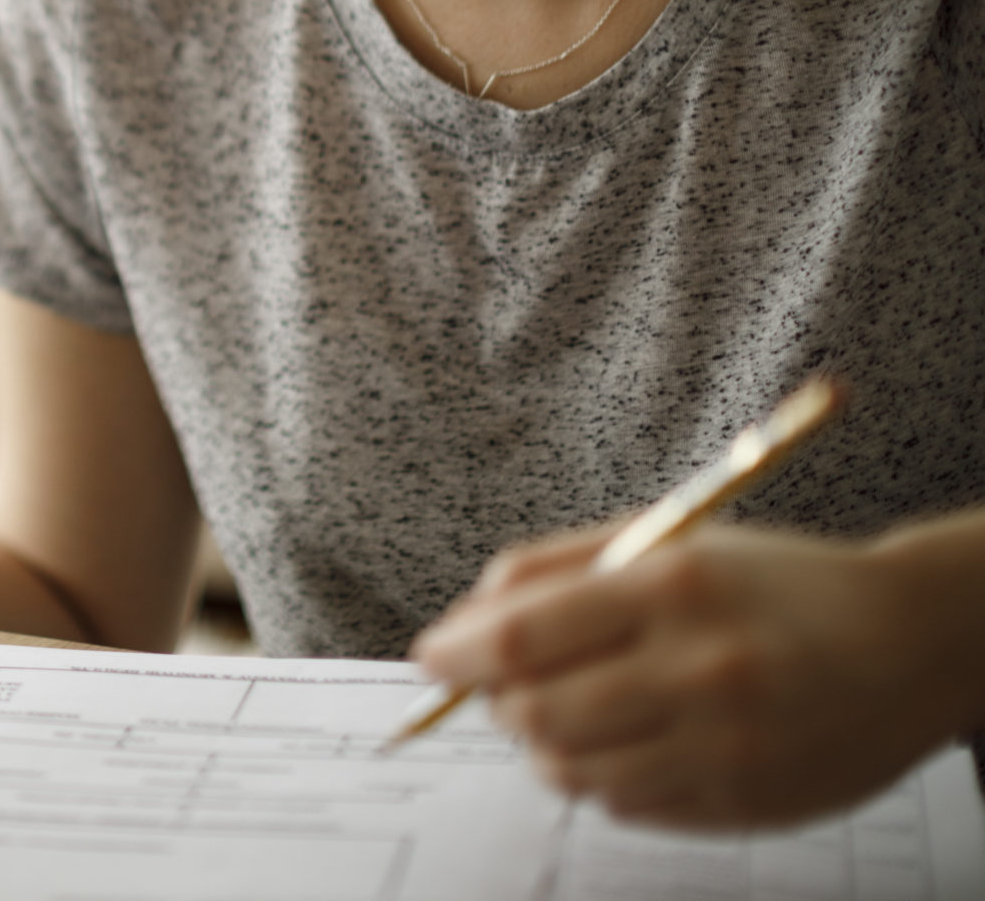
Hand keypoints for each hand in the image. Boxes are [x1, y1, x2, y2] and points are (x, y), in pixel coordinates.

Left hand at [410, 523, 961, 828]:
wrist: (911, 644)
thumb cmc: (776, 583)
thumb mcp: (671, 538)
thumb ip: (559, 567)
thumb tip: (468, 615)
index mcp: (674, 589)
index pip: (521, 636)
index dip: (456, 653)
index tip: (431, 658)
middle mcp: (700, 671)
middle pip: (535, 712)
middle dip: (494, 701)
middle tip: (495, 685)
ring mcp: (726, 747)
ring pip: (571, 769)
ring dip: (541, 742)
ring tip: (561, 707)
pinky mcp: (744, 804)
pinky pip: (625, 805)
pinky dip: (598, 776)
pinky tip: (624, 738)